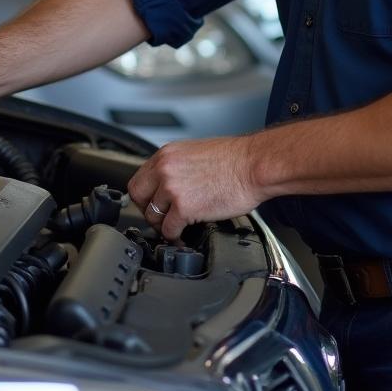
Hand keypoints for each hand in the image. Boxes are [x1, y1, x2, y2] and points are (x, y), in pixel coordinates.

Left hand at [127, 135, 260, 241]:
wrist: (253, 165)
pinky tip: (184, 237)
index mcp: (167, 154)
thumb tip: (170, 183)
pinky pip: (169, 230)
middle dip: (148, 211)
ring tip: (177, 228)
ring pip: (152, 216)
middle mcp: (165, 169)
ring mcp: (172, 188)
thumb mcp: (195, 152)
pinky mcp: (183, 208)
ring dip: (164, 225)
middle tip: (161, 219)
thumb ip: (176, 167)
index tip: (153, 204)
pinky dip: (175, 237)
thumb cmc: (235, 158)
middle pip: (138, 197)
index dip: (146, 196)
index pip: (140, 178)